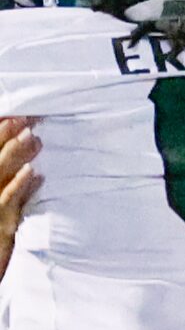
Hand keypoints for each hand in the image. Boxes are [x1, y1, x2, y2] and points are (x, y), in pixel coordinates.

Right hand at [0, 117, 40, 277]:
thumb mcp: (4, 215)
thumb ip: (13, 194)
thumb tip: (32, 171)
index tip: (17, 114)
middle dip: (5, 136)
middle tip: (28, 117)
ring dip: (14, 155)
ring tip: (33, 137)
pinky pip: (6, 205)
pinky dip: (19, 188)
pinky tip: (33, 174)